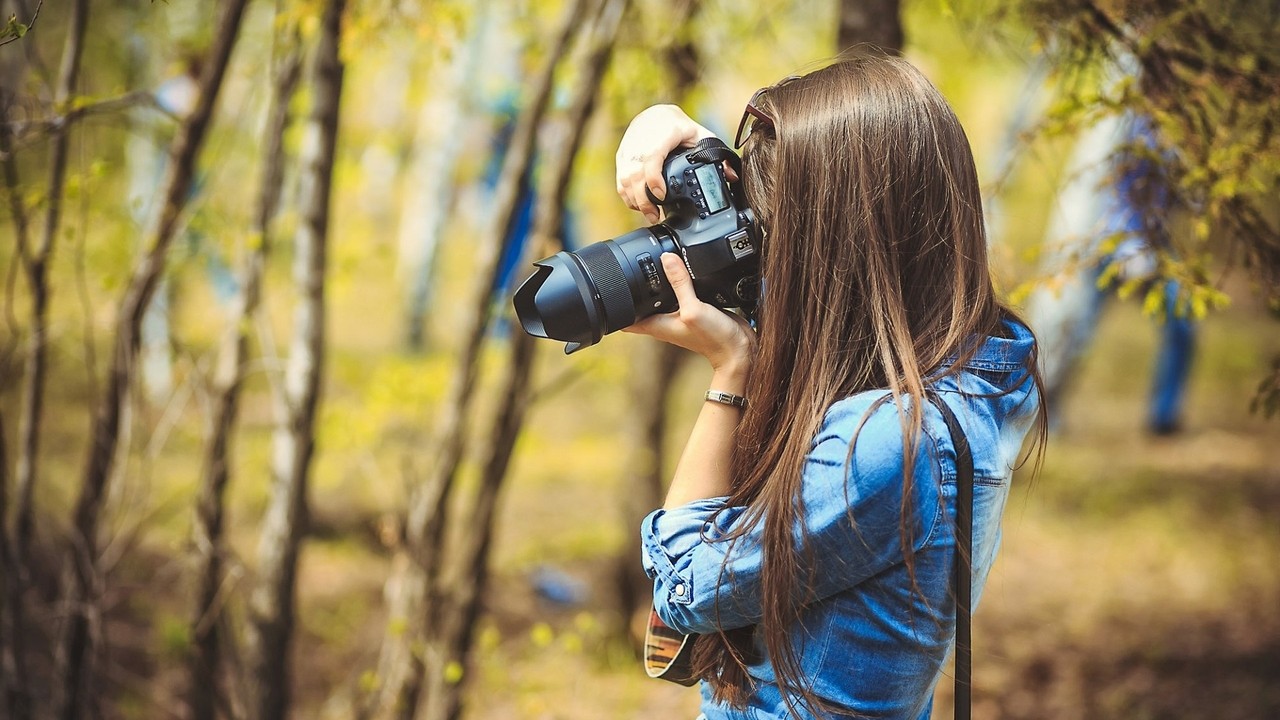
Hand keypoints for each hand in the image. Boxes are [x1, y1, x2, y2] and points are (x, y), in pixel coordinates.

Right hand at [615, 105, 717, 223]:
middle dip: (643, 199)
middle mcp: (641, 142)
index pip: (651, 158)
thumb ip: (716, 155)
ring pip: (625, 179)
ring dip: (634, 200)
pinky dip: (627, 195)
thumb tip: (732, 177)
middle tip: (654, 215)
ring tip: (648, 214)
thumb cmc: (676, 126)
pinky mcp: (622, 157)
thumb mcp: (700, 136)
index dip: (653, 179)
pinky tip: (638, 205)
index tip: (661, 195)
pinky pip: (620, 179)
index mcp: (662, 135)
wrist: (653, 115)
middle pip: (635, 175)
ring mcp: (629, 150)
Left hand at [624, 253, 755, 374]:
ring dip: (656, 285)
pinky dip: (678, 284)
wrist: (738, 349)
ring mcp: (679, 315)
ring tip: (649, 265)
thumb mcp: (693, 309)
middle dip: (633, 289)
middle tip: (627, 268)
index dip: (614, 306)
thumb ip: (680, 284)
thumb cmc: (713, 338)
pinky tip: (681, 272)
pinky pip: (680, 294)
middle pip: (641, 304)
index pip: (625, 319)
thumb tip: (666, 258)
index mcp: (656, 324)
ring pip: (660, 297)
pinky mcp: (694, 310)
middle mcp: (664, 320)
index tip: (608, 289)